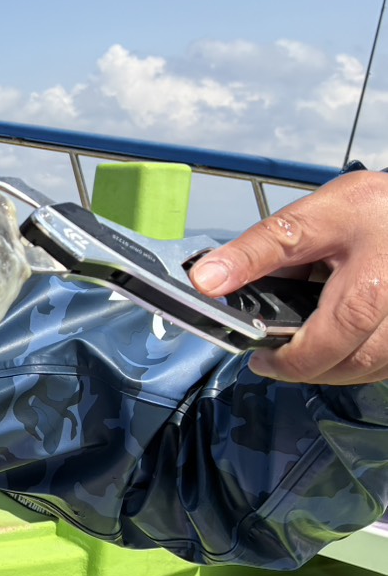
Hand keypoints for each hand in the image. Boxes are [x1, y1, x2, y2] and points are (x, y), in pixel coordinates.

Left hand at [189, 170, 387, 383]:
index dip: (282, 364)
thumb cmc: (371, 207)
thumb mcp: (309, 219)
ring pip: (371, 369)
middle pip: (349, 368)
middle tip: (278, 356)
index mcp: (366, 292)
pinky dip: (358, 354)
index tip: (260, 359)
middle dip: (308, 368)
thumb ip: (255, 252)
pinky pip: (386, 358)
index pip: (319, 352)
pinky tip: (340, 337)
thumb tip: (206, 281)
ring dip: (335, 365)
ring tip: (308, 344)